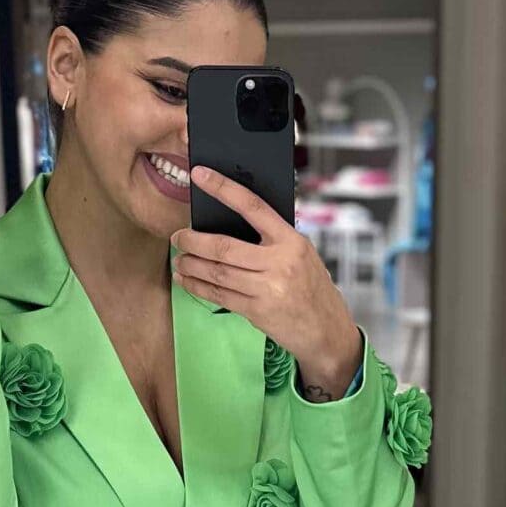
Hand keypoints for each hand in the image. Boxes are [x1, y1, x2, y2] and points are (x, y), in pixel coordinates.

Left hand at [172, 168, 363, 395]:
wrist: (327, 331)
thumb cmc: (312, 289)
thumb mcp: (302, 255)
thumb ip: (273, 240)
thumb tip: (231, 224)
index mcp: (291, 240)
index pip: (252, 206)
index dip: (223, 188)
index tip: (199, 175)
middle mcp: (279, 262)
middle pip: (224, 246)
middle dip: (193, 241)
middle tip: (178, 237)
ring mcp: (267, 288)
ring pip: (217, 272)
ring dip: (191, 265)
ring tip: (179, 261)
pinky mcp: (257, 311)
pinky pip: (219, 296)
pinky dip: (198, 287)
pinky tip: (188, 281)